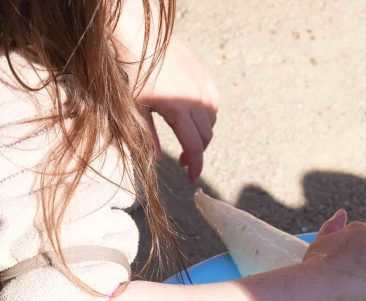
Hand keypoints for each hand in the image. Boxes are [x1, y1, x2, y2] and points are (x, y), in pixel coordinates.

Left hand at [134, 40, 218, 183]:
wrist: (137, 34)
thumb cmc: (130, 70)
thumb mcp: (135, 107)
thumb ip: (147, 136)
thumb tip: (155, 161)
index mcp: (177, 109)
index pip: (194, 147)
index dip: (195, 166)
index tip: (192, 179)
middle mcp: (195, 99)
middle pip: (206, 137)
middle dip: (196, 152)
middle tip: (182, 160)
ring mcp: (203, 86)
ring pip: (211, 121)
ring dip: (202, 134)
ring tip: (185, 136)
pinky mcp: (204, 76)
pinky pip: (213, 104)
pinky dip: (206, 115)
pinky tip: (193, 115)